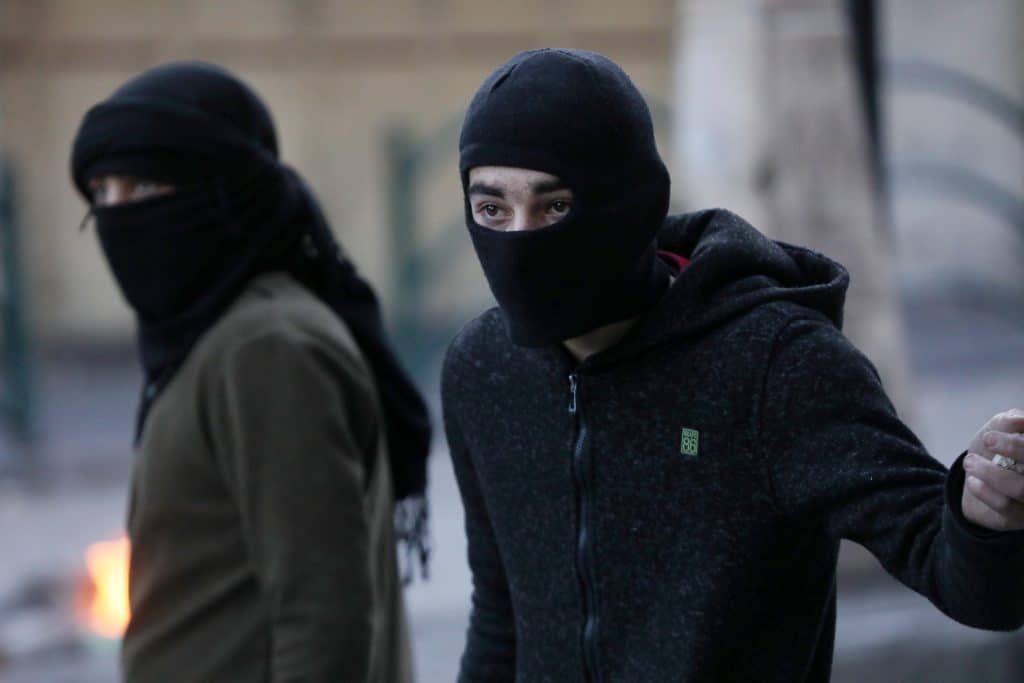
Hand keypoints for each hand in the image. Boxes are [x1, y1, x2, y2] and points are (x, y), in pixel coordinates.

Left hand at [961, 409, 1023, 531]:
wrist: (976, 480)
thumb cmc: (994, 451)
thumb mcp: (999, 430)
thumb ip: (1009, 420)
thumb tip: (1021, 419)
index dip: (1021, 439)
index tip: (1004, 426)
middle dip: (1014, 448)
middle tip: (987, 439)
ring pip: (1021, 488)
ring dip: (991, 472)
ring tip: (970, 462)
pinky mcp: (1021, 518)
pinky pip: (1005, 506)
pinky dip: (985, 491)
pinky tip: (972, 481)